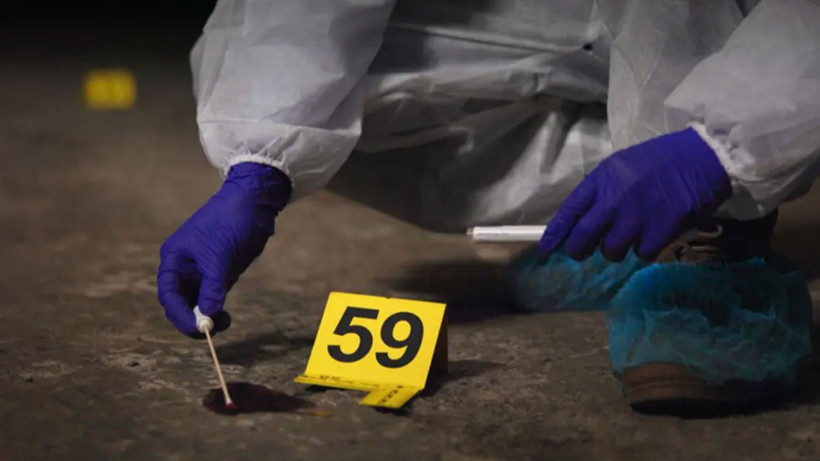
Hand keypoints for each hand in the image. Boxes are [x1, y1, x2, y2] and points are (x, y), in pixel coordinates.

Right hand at [157, 163, 290, 336]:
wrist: (254, 203)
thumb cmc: (230, 221)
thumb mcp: (220, 255)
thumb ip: (212, 286)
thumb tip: (208, 315)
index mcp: (175, 258)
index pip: (169, 294)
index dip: (179, 315)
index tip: (198, 329)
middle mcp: (183, 267)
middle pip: (180, 302)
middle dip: (192, 319)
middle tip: (212, 332)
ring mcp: (201, 271)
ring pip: (196, 302)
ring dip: (207, 316)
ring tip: (226, 323)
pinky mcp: (219, 272)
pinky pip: (212, 297)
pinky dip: (217, 308)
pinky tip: (227, 316)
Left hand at [538, 128, 730, 261]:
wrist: (703, 157)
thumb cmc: (660, 160)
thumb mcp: (622, 166)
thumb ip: (600, 191)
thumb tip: (579, 220)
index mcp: (602, 179)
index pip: (570, 210)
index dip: (556, 233)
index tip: (547, 248)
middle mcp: (615, 199)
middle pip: (583, 237)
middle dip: (578, 250)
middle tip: (581, 252)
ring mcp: (637, 216)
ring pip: (611, 250)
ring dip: (615, 250)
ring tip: (627, 237)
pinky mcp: (661, 230)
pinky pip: (641, 253)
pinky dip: (644, 249)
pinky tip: (651, 235)